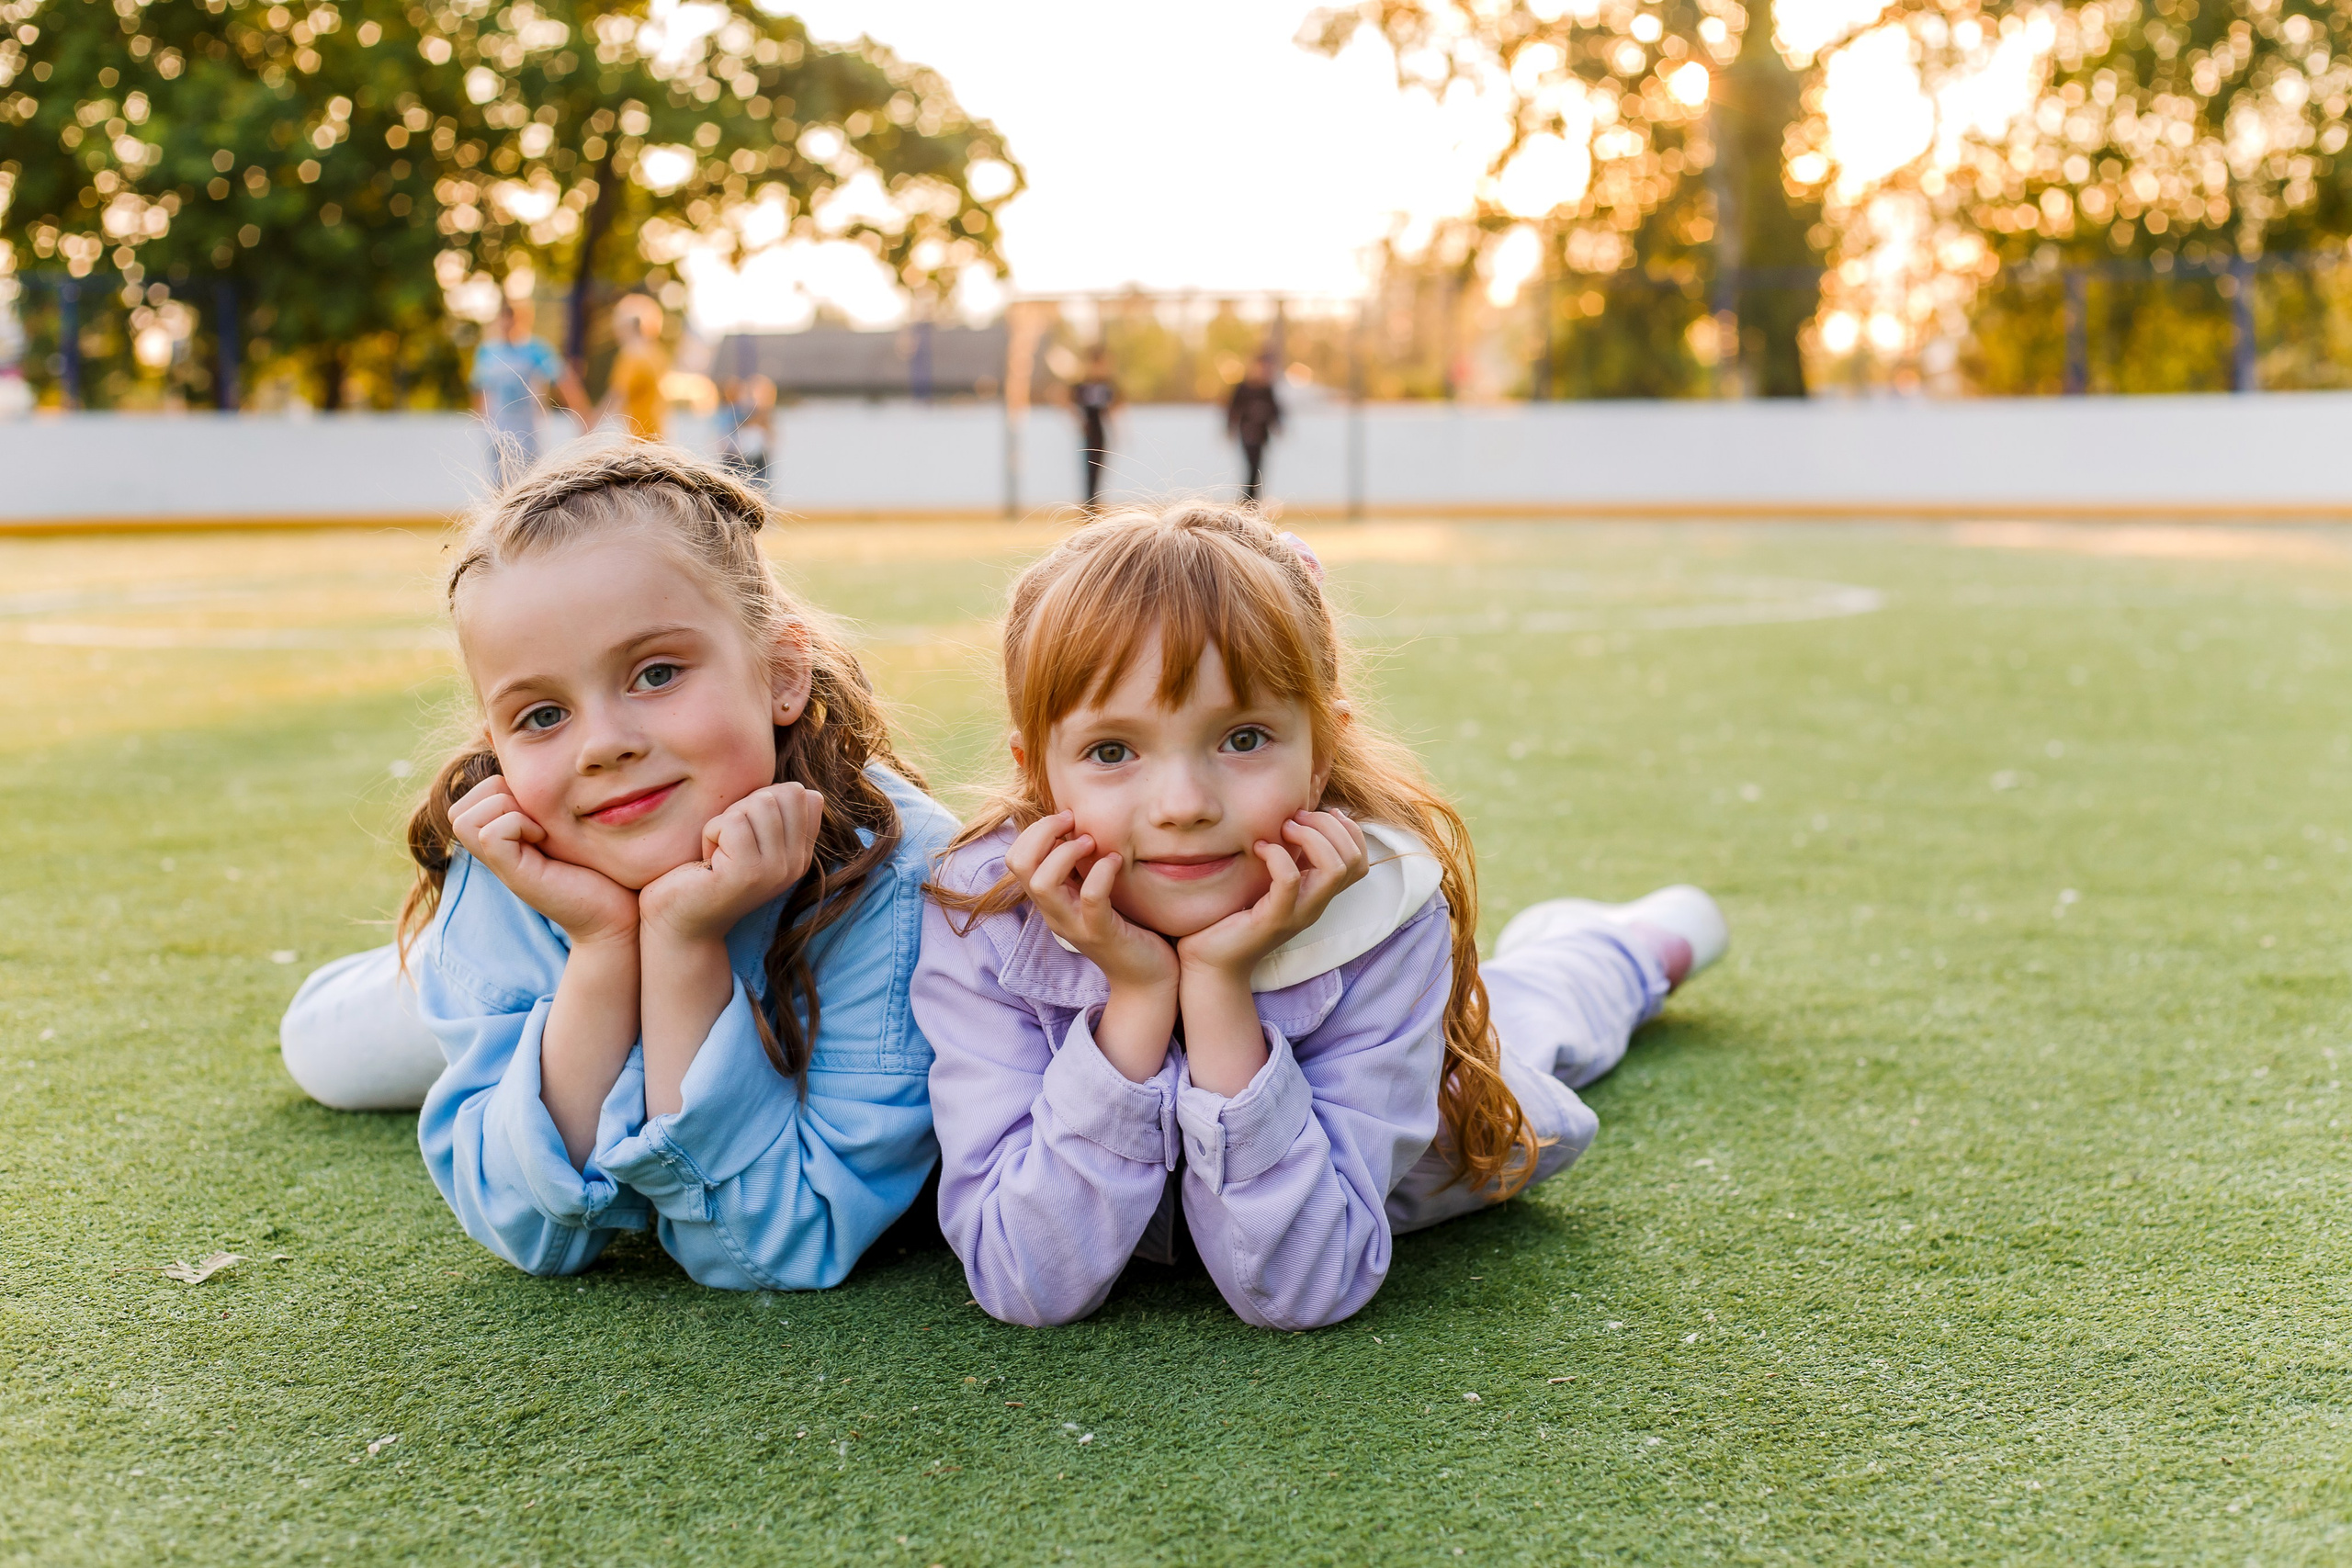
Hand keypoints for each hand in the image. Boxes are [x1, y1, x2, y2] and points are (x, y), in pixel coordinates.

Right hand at [449, 773, 637, 946]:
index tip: (542, 808)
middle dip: (500, 794)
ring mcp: (501, 864)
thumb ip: (548, 798)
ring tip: (541, 828)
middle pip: (461, 805)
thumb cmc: (604, 866)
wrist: (621, 913)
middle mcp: (496, 851)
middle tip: (539, 817)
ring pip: (464, 816)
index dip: (501, 787)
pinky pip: (490, 833)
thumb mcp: (570, 822)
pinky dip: (516, 824)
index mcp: (506, 836)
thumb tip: (534, 761)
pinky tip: (545, 838)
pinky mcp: (513, 875)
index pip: (472, 796)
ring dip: (505, 808)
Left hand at [638, 783, 822, 945]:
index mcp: (800, 854)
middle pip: (783, 794)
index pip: (802, 795)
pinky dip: (711, 832)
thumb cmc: (707, 873)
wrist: (681, 924)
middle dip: (745, 806)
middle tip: (727, 840)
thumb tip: (803, 790)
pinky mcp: (749, 873)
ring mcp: (775, 870)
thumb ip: (775, 816)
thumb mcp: (751, 840)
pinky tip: (707, 860)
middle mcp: (795, 864)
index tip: (743, 831)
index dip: (763, 799)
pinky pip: (733, 821)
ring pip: (759, 803)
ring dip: (726, 820)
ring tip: (718, 852)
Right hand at [1004, 812, 1179, 992]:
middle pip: (1020, 865)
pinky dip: (1101, 873)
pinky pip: (1090, 898)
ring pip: (1043, 884)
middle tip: (1072, 821)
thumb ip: (1081, 868)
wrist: (1147, 978)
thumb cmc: (1126, 927)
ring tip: (1092, 842)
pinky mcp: (1101, 934)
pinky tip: (1115, 861)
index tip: (1066, 818)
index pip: (1016, 859)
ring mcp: (1074, 925)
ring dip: (1066, 852)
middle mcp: (1053, 913)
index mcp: (1049, 900)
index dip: (1034, 831)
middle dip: (1042, 832)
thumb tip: (1079, 825)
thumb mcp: (1094, 893)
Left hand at [1176, 810, 1369, 980]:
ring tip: (1284, 828)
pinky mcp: (1274, 919)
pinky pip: (1290, 881)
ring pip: (1334, 869)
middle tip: (1294, 818)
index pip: (1359, 862)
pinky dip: (1278, 856)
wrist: (1212, 962)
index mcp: (1318, 893)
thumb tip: (1290, 819)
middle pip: (1352, 860)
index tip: (1316, 815)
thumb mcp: (1267, 881)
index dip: (1348, 830)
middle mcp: (1315, 904)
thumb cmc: (1233, 916)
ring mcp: (1298, 914)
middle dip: (1329, 826)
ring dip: (1311, 837)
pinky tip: (1260, 848)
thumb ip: (1285, 858)